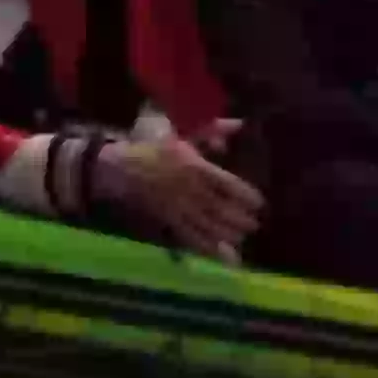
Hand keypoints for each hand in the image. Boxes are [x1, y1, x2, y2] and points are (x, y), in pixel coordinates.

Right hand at [96, 134, 263, 257]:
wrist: (119, 165)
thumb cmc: (153, 143)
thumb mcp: (181, 127)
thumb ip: (212, 128)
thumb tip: (239, 125)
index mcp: (193, 165)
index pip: (225, 183)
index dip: (243, 195)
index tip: (259, 203)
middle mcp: (188, 189)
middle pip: (218, 207)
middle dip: (237, 218)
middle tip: (254, 226)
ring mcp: (177, 207)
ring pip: (205, 224)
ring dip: (224, 234)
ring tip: (241, 239)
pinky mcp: (167, 219)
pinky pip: (188, 235)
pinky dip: (204, 245)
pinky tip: (218, 253)